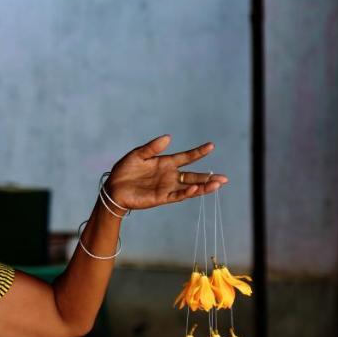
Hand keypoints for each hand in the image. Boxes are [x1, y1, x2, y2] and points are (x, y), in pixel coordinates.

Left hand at [105, 135, 227, 209]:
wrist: (113, 188)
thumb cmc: (125, 170)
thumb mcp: (138, 154)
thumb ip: (153, 147)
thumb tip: (168, 138)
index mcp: (166, 163)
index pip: (186, 157)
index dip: (198, 152)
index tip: (211, 146)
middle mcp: (170, 176)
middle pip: (194, 176)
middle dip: (208, 177)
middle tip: (224, 178)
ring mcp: (167, 188)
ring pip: (190, 187)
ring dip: (203, 186)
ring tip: (218, 184)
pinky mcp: (161, 198)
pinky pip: (177, 196)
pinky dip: (187, 192)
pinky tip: (196, 188)